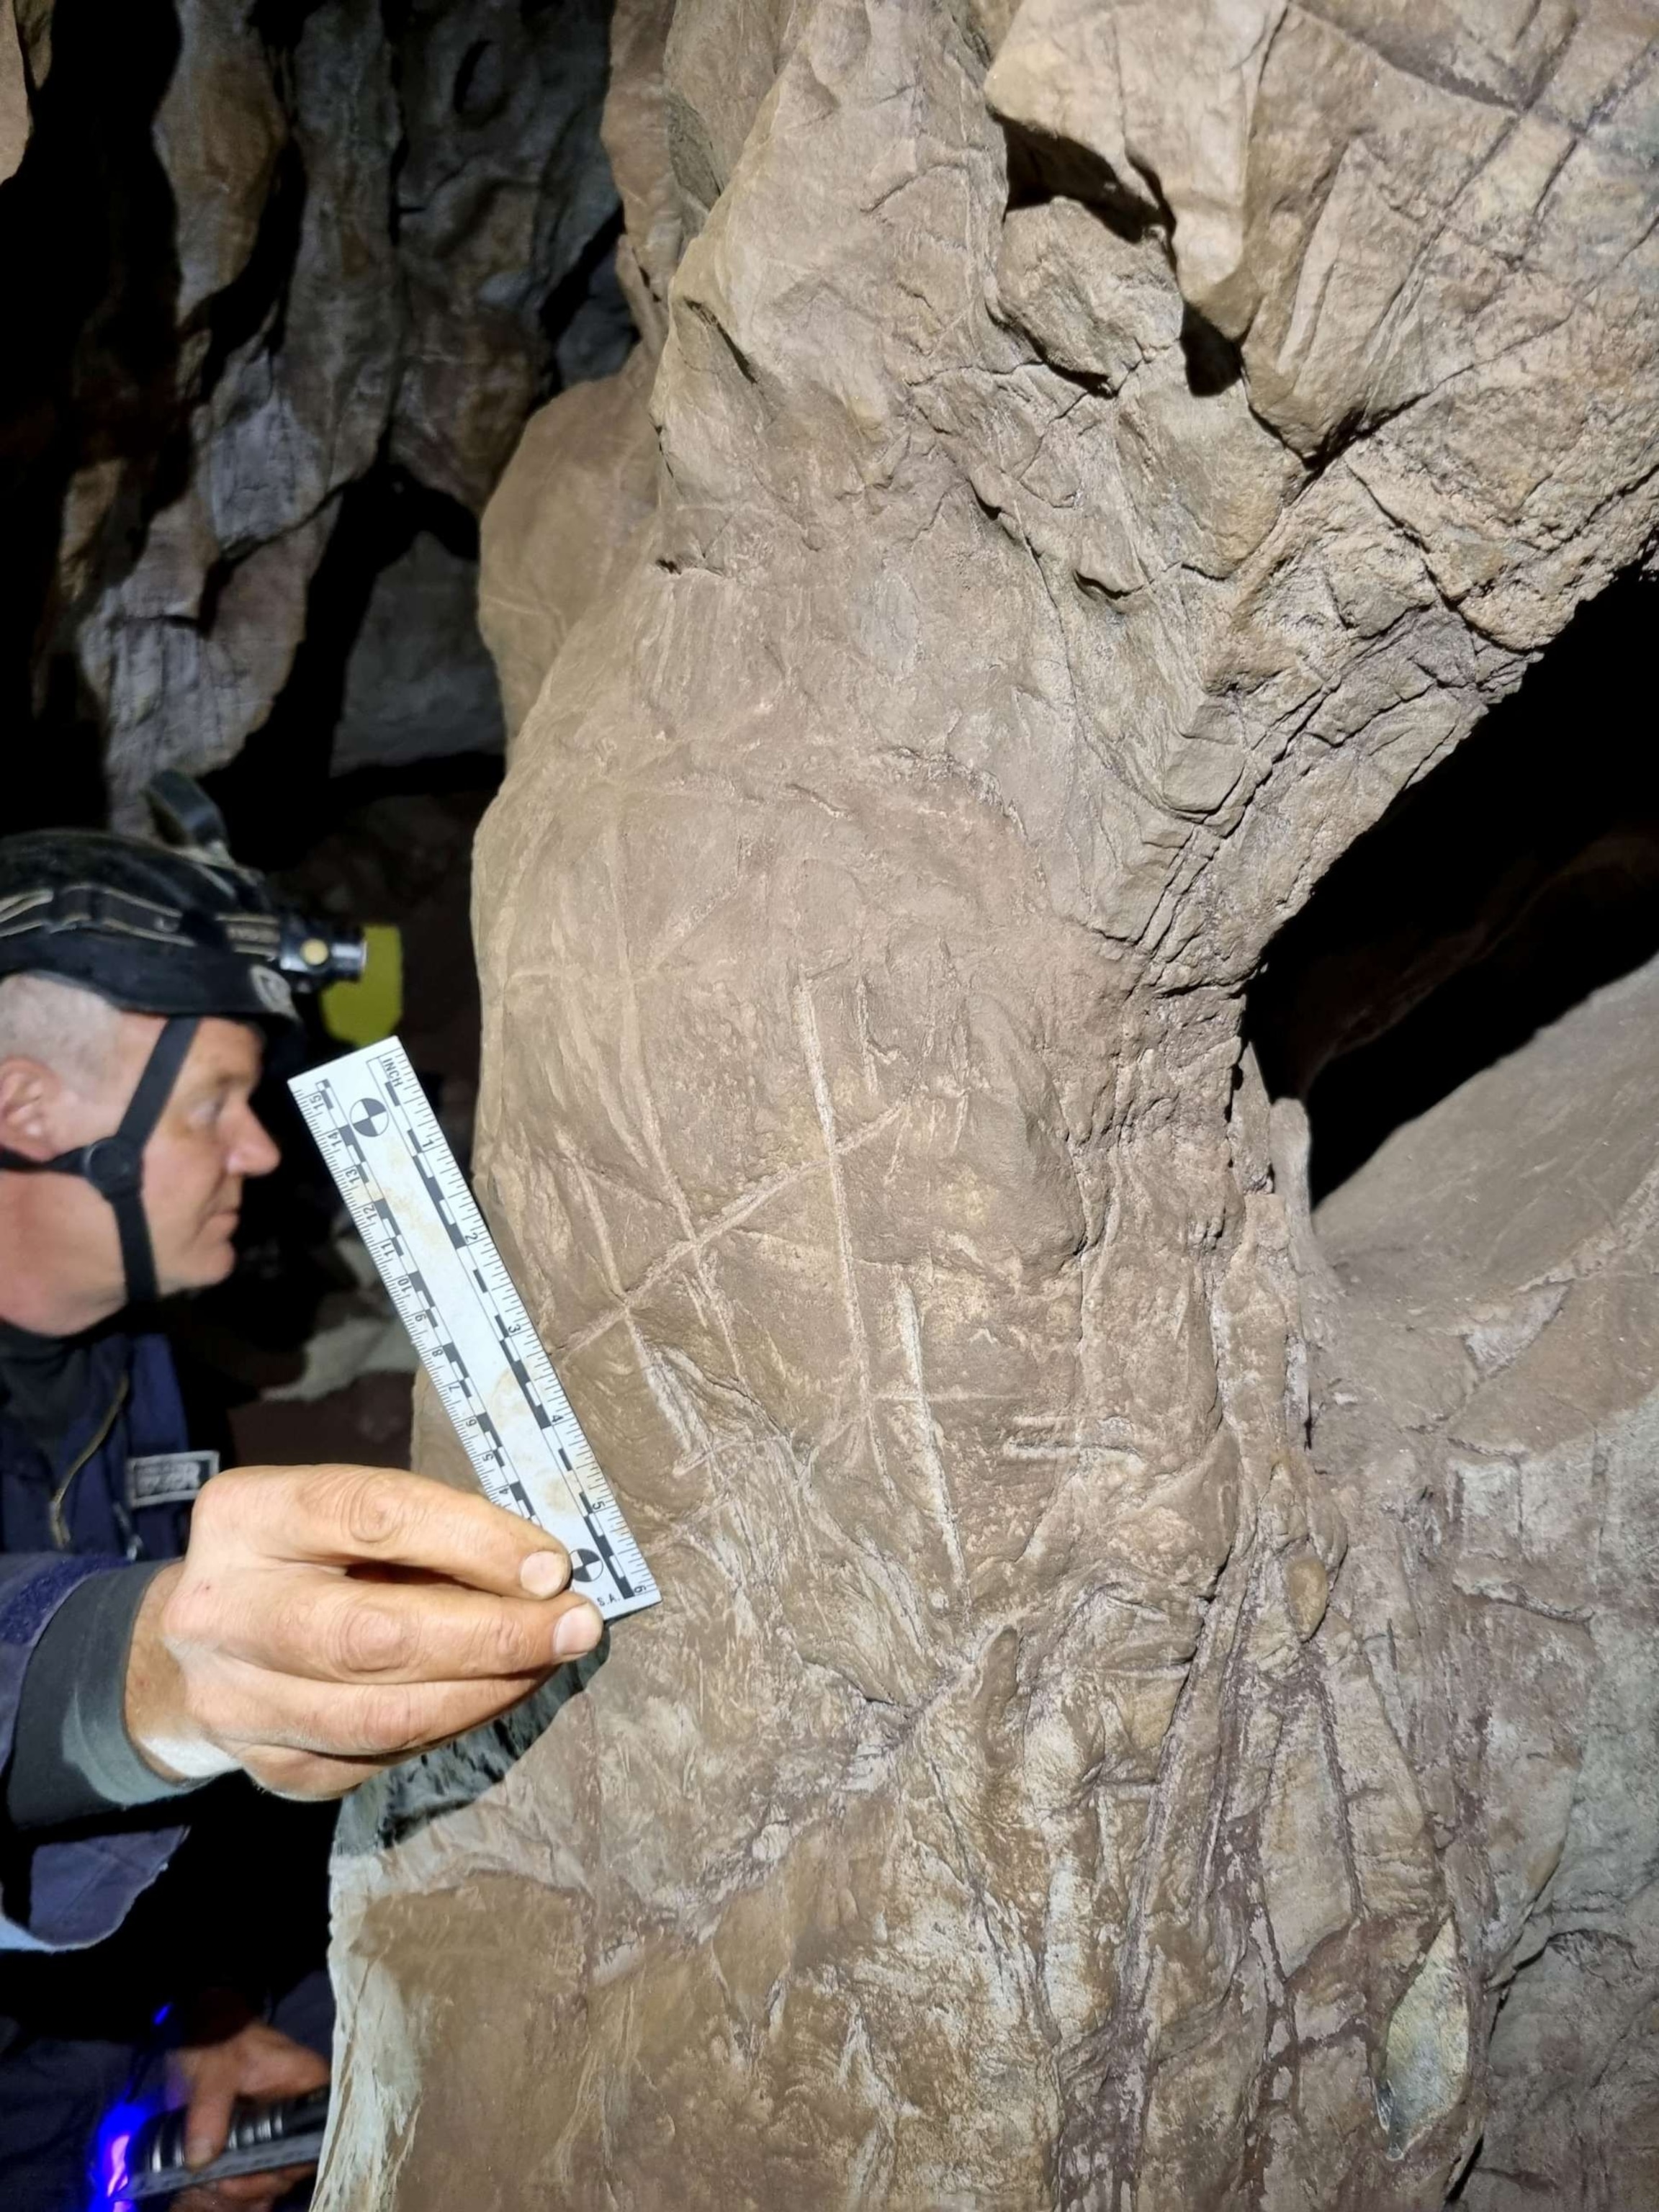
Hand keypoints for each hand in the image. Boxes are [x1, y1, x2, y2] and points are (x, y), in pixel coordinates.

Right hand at [125, 1465, 603, 1797]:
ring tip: (551, 1660)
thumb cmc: (303, 1557)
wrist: (196, 1649)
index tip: (553, 1566)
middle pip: (374, 1636)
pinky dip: (454, 1725)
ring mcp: (235, 1701)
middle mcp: (221, 1610)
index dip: (474, 1541)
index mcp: (246, 1515)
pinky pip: (383, 1756)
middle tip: (577, 1626)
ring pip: (384, 1715)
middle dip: (493, 1634)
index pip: (373, 1517)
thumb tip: (542, 1572)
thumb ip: (424, 1531)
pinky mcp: (267, 1768)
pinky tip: (496, 1693)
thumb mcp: (339, 1515)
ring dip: (489, 1690)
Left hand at [167, 2011, 329, 2210]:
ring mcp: (284, 2119)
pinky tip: (225, 2183)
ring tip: (220, 2184)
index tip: (257, 2177)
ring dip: (253, 2182)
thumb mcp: (215, 2069)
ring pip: (281, 2164)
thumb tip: (202, 2160)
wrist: (208, 2026)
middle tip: (226, 2185)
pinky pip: (265, 2161)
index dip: (292, 2163)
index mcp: (309, 2083)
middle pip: (298, 2157)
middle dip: (264, 2179)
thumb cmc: (222, 2038)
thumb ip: (210, 2110)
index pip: (319, 2133)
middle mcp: (304, 2105)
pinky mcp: (265, 2129)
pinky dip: (247, 2177)